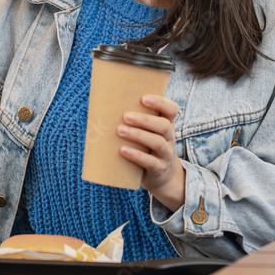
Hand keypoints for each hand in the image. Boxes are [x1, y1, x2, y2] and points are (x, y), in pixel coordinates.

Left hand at [117, 95, 185, 210]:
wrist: (161, 176)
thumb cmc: (146, 146)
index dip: (160, 102)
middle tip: (125, 116)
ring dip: (138, 135)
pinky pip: (150, 162)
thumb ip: (133, 119)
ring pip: (157, 143)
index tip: (143, 98)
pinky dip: (136, 155)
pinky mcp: (158, 169)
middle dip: (144, 120)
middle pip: (164, 126)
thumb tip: (102, 104)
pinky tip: (122, 150)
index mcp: (166, 124)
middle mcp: (169, 137)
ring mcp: (166, 154)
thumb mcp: (146, 132)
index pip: (172, 109)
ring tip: (120, 131)